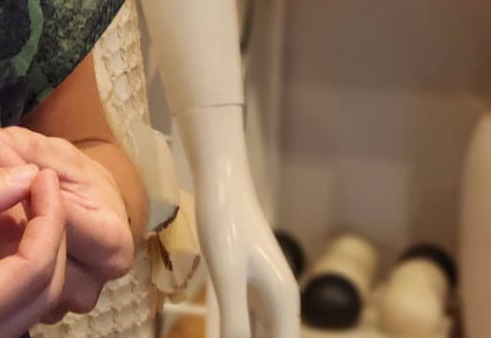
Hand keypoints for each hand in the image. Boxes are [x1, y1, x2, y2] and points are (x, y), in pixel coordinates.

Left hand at [0, 127, 134, 319]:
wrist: (88, 216)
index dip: (17, 178)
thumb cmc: (79, 180)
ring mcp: (51, 304)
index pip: (58, 212)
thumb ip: (25, 150)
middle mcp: (84, 285)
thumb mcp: (61, 156)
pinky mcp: (21, 309)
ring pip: (0, 260)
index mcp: (110, 245)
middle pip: (25, 240)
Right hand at [0, 164, 67, 337]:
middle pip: (41, 291)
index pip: (33, 271)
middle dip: (46, 231)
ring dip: (28, 247)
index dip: (49, 217)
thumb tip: (25, 173)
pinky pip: (4, 306)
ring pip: (28, 300)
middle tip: (32, 179)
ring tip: (11, 194)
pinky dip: (8, 264)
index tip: (41, 172)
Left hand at [177, 106, 297, 337]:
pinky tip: (219, 333)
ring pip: (255, 336)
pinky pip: (241, 321)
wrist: (221, 179)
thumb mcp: (227, 275)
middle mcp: (278, 301)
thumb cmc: (225, 223)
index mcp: (283, 303)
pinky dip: (232, 333)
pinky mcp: (244, 282)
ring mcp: (262, 292)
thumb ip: (236, 321)